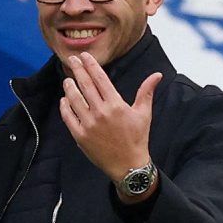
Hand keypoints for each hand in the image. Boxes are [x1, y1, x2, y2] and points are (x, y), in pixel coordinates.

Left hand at [59, 52, 161, 185]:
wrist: (128, 165)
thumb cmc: (137, 139)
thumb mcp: (144, 114)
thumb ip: (146, 92)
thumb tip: (157, 75)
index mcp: (116, 104)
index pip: (100, 79)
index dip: (90, 65)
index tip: (84, 56)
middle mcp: (101, 112)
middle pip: (85, 85)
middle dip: (77, 69)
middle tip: (71, 59)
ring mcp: (89, 124)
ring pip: (74, 99)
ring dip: (69, 87)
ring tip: (67, 79)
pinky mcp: (80, 136)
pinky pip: (68, 117)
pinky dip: (65, 106)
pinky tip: (64, 99)